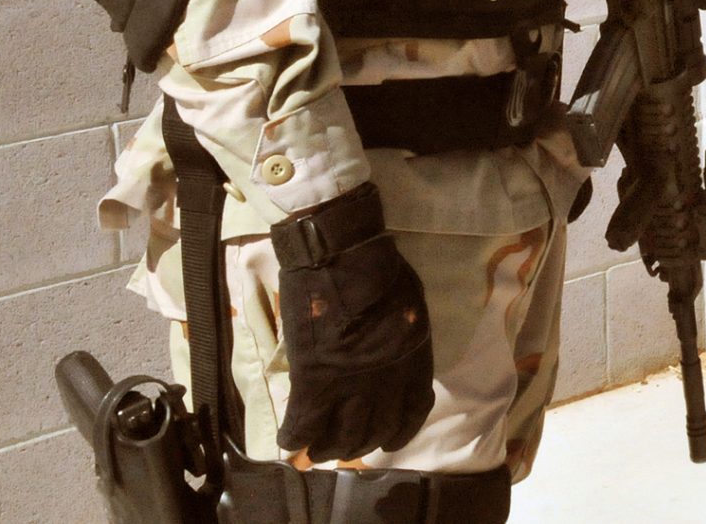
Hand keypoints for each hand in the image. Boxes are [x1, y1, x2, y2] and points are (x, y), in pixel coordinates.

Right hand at [270, 183, 435, 459]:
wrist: (341, 254)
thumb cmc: (379, 268)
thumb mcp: (410, 306)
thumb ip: (403, 339)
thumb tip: (392, 359)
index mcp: (414, 358)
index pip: (414, 412)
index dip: (400, 433)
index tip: (388, 441)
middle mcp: (387, 380)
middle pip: (376, 431)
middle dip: (360, 445)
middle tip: (344, 447)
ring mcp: (350, 384)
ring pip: (341, 437)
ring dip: (328, 449)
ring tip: (318, 450)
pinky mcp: (313, 381)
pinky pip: (304, 426)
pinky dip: (296, 439)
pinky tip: (291, 442)